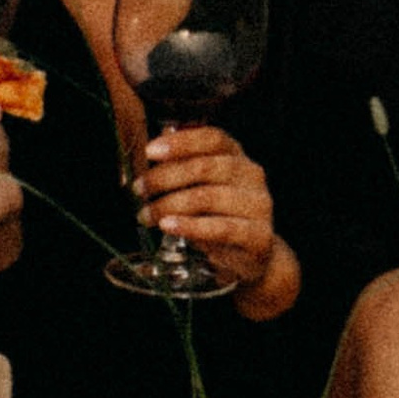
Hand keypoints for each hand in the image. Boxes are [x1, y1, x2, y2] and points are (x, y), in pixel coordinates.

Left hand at [140, 125, 296, 311]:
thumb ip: (179, 170)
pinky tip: (168, 226)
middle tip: (139, 189)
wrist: (249, 259)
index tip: (150, 152)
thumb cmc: (217, 217)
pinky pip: (221, 228)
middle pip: (206, 167)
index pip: (213, 138)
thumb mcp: (199, 189)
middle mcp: (251, 175)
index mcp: (236, 155)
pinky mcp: (259, 235)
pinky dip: (190, 226)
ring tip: (146, 214)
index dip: (181, 142)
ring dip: (170, 205)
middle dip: (165, 177)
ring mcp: (258, 205)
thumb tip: (145, 158)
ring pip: (208, 197)